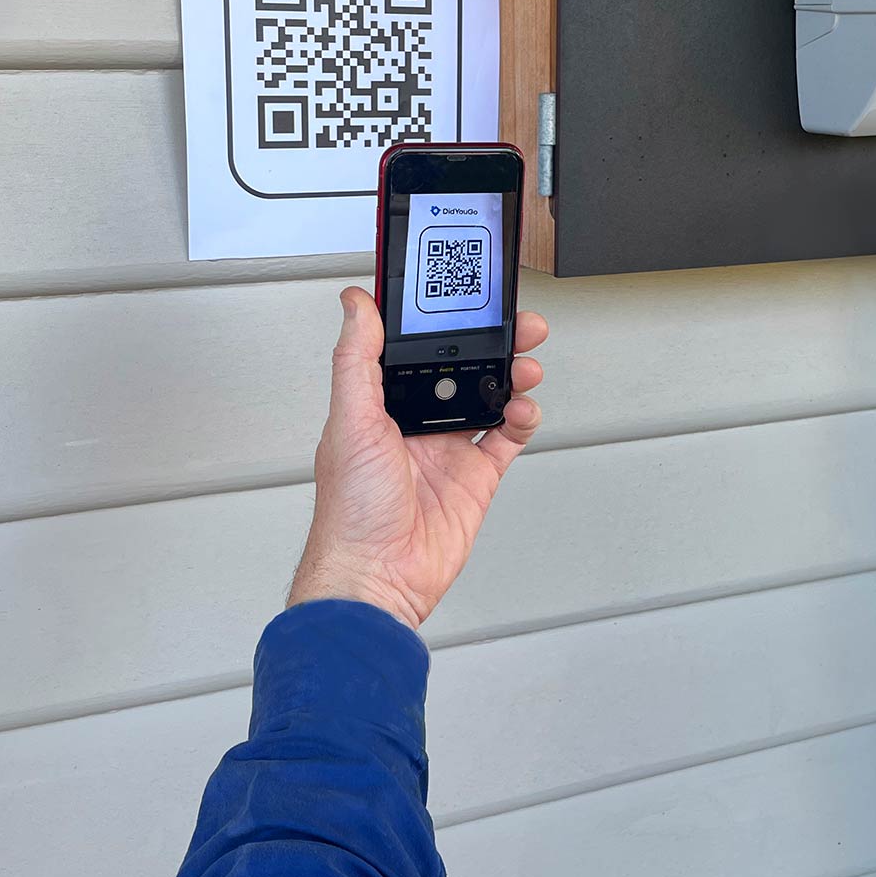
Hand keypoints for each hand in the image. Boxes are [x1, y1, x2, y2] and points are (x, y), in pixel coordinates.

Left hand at [288, 287, 548, 627]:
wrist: (379, 576)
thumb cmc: (351, 513)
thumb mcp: (350, 422)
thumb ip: (356, 360)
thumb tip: (355, 305)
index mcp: (378, 405)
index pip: (413, 349)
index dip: (439, 324)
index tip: (461, 299)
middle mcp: (414, 423)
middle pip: (461, 368)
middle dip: (491, 343)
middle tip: (515, 325)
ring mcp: (447, 450)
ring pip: (489, 397)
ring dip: (511, 375)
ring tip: (525, 364)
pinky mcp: (475, 477)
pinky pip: (507, 438)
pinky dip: (523, 418)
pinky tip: (524, 408)